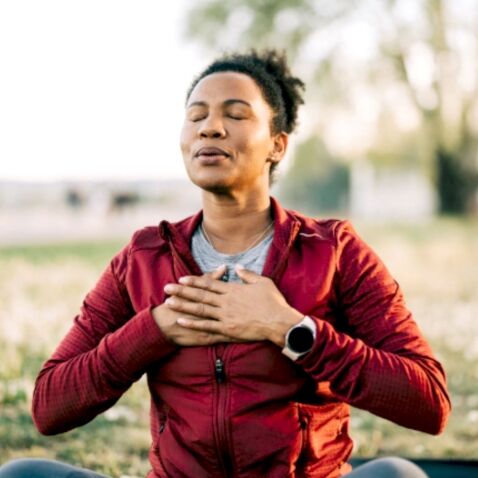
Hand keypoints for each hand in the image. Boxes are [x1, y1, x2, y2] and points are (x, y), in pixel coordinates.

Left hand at [163, 265, 302, 345]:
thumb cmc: (273, 302)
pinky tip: (181, 321)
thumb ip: (247, 275)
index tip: (182, 279)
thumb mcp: (263, 282)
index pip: (209, 283)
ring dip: (183, 305)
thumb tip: (237, 267)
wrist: (279, 322)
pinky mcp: (227, 330)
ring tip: (169, 303)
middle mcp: (225, 302)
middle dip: (182, 291)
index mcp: (233, 290)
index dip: (194, 281)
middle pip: (200, 295)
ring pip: (200, 310)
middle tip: (167, 288)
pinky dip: (193, 324)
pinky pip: (206, 327)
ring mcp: (225, 316)